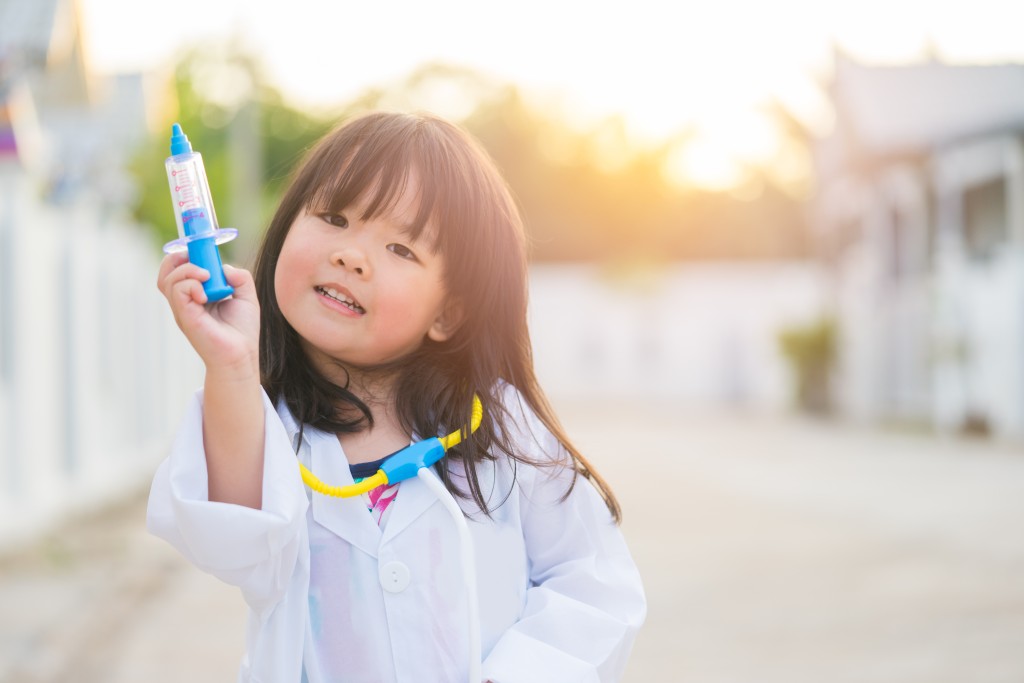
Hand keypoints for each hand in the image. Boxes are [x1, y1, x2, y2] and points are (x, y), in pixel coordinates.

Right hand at [157, 251, 260, 377]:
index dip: (185, 257)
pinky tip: (206, 293)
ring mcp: (183, 309)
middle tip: (198, 260)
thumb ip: (239, 276)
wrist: (241, 354)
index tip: (201, 251)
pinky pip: (177, 291)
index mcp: (196, 296)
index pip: (178, 271)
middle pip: (166, 273)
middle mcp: (185, 302)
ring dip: (188, 270)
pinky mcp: (185, 316)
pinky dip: (190, 284)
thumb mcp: (246, 296)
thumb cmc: (242, 330)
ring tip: (207, 277)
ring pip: (168, 279)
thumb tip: (224, 267)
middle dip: (178, 259)